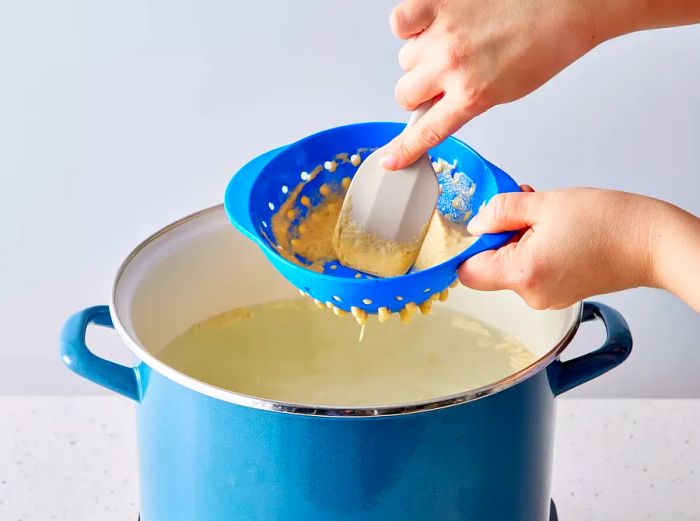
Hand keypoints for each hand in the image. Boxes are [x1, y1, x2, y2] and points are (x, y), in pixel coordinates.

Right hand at [380, 0, 699, 170]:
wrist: (564, 7)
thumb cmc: (543, 47)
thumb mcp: (504, 93)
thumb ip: (464, 102)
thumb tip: (434, 104)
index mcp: (470, 95)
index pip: (425, 132)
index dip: (404, 150)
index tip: (389, 160)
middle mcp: (450, 66)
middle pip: (405, 93)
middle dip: (421, 91)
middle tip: (443, 78)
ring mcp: (441, 35)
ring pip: (405, 59)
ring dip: (421, 56)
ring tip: (452, 44)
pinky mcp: (437, 5)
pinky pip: (400, 22)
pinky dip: (410, 26)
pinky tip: (431, 26)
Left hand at [458, 187, 659, 309]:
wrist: (653, 242)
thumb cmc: (610, 224)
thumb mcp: (543, 204)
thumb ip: (500, 211)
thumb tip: (476, 223)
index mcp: (523, 275)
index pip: (467, 271)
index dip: (468, 245)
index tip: (480, 224)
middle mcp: (531, 295)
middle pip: (490, 267)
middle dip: (499, 235)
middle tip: (521, 210)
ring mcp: (546, 298)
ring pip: (512, 266)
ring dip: (518, 238)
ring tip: (545, 217)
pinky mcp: (559, 293)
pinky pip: (532, 270)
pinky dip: (534, 249)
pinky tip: (554, 230)